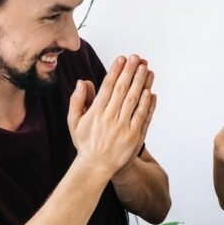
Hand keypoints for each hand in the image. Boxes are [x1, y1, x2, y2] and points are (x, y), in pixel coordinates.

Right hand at [67, 55, 155, 176]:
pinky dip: (146, 103)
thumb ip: (77, 100)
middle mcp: (110, 118)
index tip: (122, 59)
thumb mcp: (74, 121)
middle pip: (122, 90)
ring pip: (134, 100)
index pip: (107, 87)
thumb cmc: (85, 142)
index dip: (116, 71)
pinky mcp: (134, 136)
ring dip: (141, 83)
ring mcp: (123, 127)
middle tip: (136, 58)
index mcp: (95, 112)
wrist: (96, 166)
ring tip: (146, 69)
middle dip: (130, 72)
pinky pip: (142, 116)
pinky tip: (150, 90)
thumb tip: (83, 81)